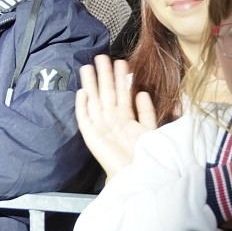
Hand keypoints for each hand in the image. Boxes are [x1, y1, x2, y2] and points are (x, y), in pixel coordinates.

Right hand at [74, 55, 156, 179]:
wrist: (136, 174)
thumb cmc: (146, 155)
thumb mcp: (150, 130)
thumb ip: (146, 111)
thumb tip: (141, 92)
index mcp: (126, 118)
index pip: (122, 93)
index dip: (121, 78)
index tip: (121, 62)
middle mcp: (112, 120)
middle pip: (106, 93)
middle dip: (104, 74)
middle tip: (101, 56)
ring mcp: (100, 127)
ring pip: (94, 100)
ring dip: (91, 84)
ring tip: (88, 66)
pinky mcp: (91, 136)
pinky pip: (84, 119)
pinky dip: (82, 107)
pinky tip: (81, 93)